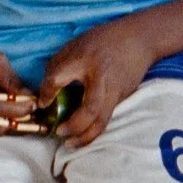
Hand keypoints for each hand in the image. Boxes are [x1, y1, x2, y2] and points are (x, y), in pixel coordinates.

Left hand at [38, 19, 157, 146]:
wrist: (139, 39)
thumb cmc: (102, 40)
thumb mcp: (75, 45)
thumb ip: (58, 66)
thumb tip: (45, 93)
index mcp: (84, 60)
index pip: (58, 79)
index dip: (47, 94)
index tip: (42, 103)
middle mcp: (101, 77)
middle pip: (90, 108)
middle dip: (74, 125)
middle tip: (59, 133)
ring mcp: (115, 90)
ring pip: (102, 120)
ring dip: (86, 136)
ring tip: (70, 143)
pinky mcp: (122, 97)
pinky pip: (106, 117)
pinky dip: (94, 130)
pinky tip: (83, 135)